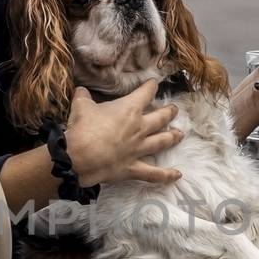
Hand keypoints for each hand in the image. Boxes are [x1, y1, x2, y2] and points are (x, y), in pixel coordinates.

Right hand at [64, 80, 182, 186]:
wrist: (78, 158)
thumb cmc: (81, 129)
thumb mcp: (81, 107)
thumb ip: (83, 97)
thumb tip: (81, 90)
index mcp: (129, 110)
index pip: (145, 93)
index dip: (151, 87)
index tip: (154, 83)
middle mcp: (139, 128)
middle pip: (160, 118)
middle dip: (169, 112)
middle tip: (175, 109)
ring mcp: (138, 149)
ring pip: (162, 142)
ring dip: (173, 137)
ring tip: (180, 134)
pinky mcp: (133, 168)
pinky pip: (154, 173)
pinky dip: (166, 175)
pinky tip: (177, 174)